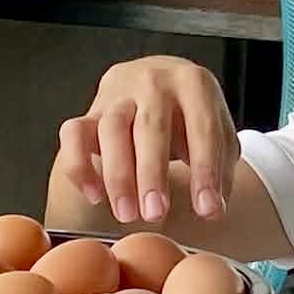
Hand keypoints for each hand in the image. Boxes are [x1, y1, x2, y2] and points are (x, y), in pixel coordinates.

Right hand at [57, 55, 236, 227]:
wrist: (161, 79)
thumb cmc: (191, 114)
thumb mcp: (218, 133)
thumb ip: (220, 169)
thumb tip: (212, 210)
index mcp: (194, 83)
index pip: (202, 129)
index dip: (205, 172)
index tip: (207, 211)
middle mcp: (153, 82)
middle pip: (150, 127)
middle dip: (152, 175)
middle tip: (155, 214)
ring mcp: (118, 93)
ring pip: (110, 129)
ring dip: (117, 175)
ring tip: (127, 214)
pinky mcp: (91, 109)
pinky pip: (73, 134)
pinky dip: (79, 166)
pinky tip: (94, 195)